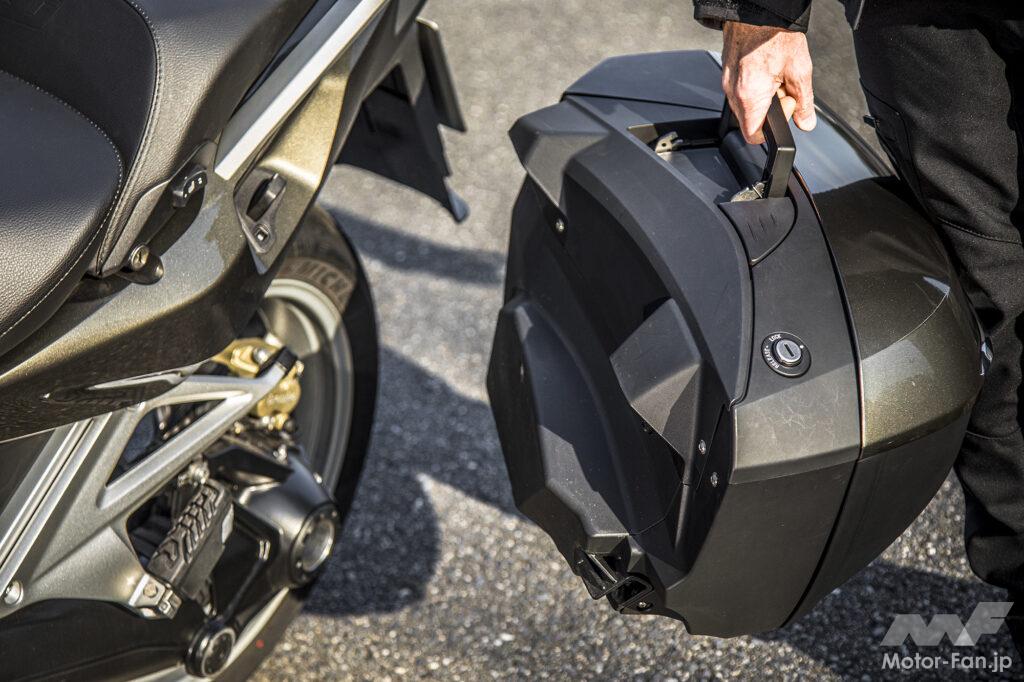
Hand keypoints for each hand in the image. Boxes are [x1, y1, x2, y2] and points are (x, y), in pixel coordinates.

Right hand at [721, 22, 816, 143]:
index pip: (754, 135)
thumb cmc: (775, 33)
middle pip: (750, 119)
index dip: (773, 129)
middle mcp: (733, 91)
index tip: (786, 107)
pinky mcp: (727, 71)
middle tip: (783, 87)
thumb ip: (804, 101)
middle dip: (770, 109)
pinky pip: (740, 90)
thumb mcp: (800, 69)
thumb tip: (806, 122)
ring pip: (745, 105)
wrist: (758, 10)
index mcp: (750, 95)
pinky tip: (765, 68)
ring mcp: (727, 81)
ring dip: (763, 97)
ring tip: (775, 75)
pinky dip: (755, 85)